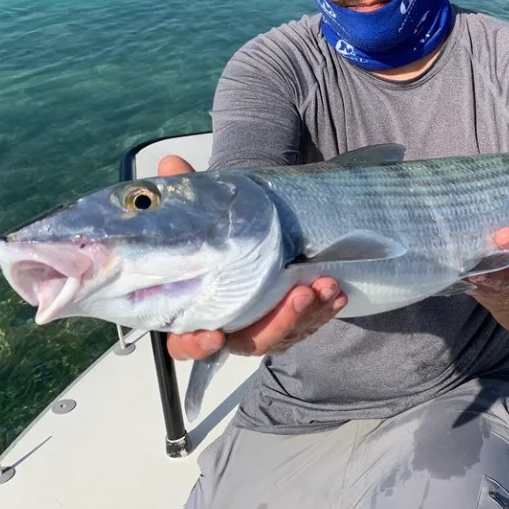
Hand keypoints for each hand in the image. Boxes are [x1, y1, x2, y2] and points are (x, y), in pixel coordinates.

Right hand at [156, 154, 347, 360]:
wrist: (250, 231)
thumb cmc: (220, 231)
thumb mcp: (203, 210)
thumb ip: (186, 194)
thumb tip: (170, 164)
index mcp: (196, 310)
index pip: (186, 343)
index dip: (196, 344)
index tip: (214, 336)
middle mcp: (229, 326)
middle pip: (249, 341)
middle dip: (278, 322)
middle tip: (300, 294)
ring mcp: (263, 326)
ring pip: (285, 334)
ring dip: (309, 313)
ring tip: (327, 284)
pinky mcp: (291, 322)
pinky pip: (308, 323)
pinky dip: (324, 310)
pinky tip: (337, 291)